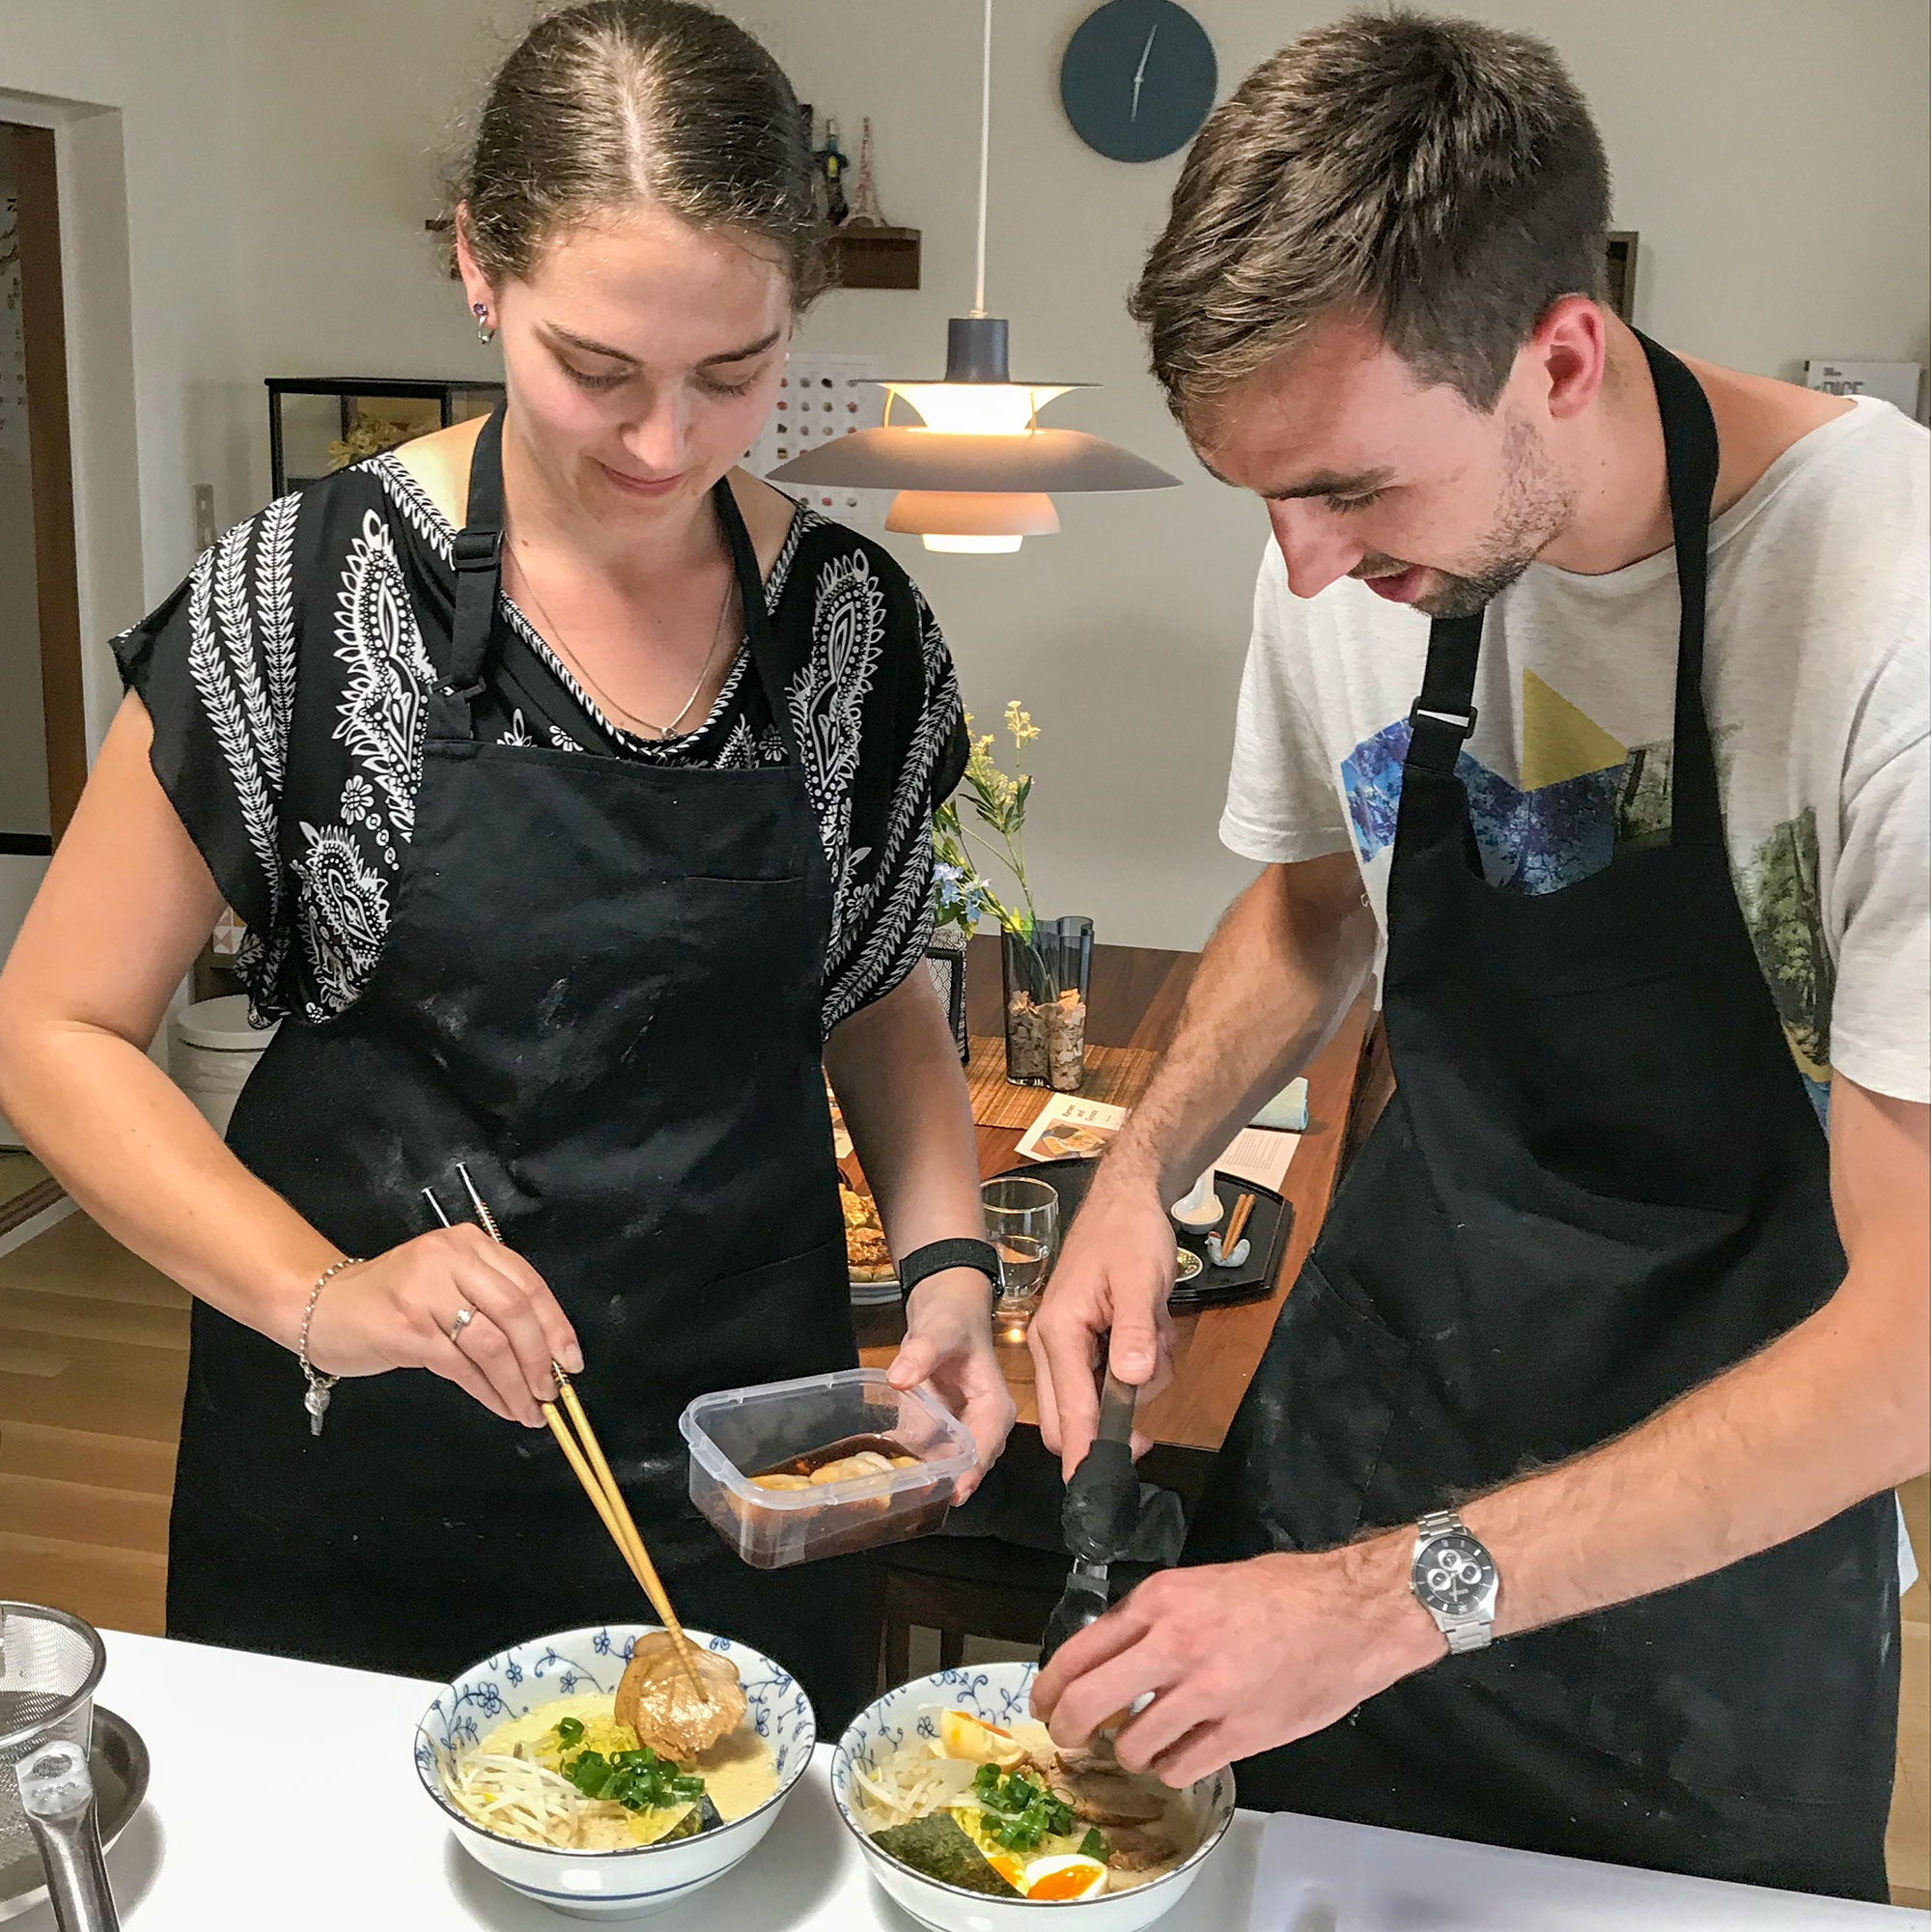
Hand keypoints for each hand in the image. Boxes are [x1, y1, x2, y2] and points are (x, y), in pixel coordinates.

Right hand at [304, 1224, 582, 1426]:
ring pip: (491, 1344)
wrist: (324, 1306)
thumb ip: (491, 1300)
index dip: (556, 1326)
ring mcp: (426, 1293)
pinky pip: (461, 1367)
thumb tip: (546, 1352)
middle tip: (552, 1393)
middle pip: (515, 1312)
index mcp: (470, 1243)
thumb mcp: (447, 1281)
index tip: (572, 1362)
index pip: (528, 1284)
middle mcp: (450, 1259)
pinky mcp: (406, 1330)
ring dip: (517, 1383)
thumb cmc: (394, 1298)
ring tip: (530, 1410)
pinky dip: (489, 1391)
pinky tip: (501, 1407)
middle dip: (540, 1359)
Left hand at [888, 1268, 1015, 1502]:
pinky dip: (901, 1462)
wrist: (943, 1309)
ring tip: (890, 1493)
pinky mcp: (933, 1430)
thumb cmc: (954, 1316)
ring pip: (941, 1466)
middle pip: (966, 1465)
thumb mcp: (941, 1329)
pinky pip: (919, 1454)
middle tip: (912, 1501)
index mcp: (994, 1407)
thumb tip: (899, 1377)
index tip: (953, 1493)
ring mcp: (955, 1431)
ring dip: (919, 1479)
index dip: (972, 1471)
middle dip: (942, 1483)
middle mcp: (979, 1427)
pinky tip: (875, 1469)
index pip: (988, 1445)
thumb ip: (922, 1351)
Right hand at [1027, 1162, 1177, 1478]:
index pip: (1070, 1410)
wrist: (1127, 1200)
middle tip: (1154, 1380)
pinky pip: (1115, 1376)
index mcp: (1058, 1333)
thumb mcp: (1140, 1279)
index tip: (1098, 1491)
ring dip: (1140, 1378)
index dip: (1088, 1452)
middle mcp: (1053, 1345)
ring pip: (1102, 1398)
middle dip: (1121, 1413)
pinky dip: (1141, 1362)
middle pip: (1075, 1416)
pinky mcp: (1088, 1341)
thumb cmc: (1129, 1234)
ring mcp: (1070, 1345)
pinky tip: (1152, 1327)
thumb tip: (1132, 1381)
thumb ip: (1136, 1331)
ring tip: (1157, 1330)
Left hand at [1030, 1536, 1444, 1787]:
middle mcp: (1175, 1644)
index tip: (1044, 1703)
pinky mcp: (1241, 1733)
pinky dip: (1174, 1768)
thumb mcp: (1203, 1584)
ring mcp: (1207, 1693)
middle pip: (1089, 1703)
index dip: (1051, 1686)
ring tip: (1145, 1745)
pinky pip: (1180, 1767)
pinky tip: (1184, 1754)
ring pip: (1134, 1746)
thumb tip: (1112, 1654)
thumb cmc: (1286, 1591)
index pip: (1079, 1650)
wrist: (1353, 1612)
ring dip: (1132, 1753)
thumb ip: (1155, 1617)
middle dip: (1069, 1730)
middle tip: (1070, 1740)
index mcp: (1161, 1601)